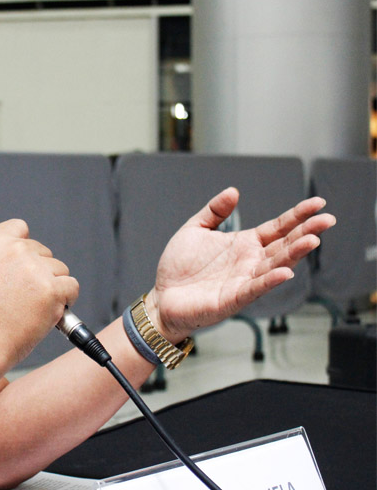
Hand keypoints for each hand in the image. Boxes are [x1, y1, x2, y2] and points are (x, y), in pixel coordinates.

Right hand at [0, 219, 79, 365]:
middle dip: (40, 272)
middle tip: (25, 295)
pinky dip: (66, 299)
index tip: (25, 259)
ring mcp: (35, 269)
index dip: (25, 246)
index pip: (20, 227)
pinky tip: (49, 310)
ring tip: (33, 306)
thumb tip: (14, 258)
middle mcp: (15, 252)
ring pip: (59, 269)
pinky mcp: (52, 289)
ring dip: (53, 286)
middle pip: (43, 252)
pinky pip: (72, 286)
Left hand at [146, 187, 335, 341]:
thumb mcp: (195, 229)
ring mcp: (245, 280)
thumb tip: (233, 191)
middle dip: (306, 232)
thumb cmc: (179, 267)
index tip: (318, 203)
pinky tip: (285, 272)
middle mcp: (250, 261)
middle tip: (327, 220)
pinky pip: (255, 288)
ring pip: (276, 265)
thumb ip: (214, 211)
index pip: (278, 227)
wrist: (163, 296)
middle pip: (285, 245)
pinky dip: (270, 281)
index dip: (297, 216)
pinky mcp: (234, 298)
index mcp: (245, 244)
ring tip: (312, 240)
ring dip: (295, 254)